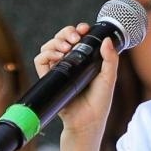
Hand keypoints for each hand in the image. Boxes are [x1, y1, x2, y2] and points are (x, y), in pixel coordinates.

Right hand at [33, 23, 118, 138]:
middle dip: (67, 32)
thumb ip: (110, 59)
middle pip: (61, 38)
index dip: (78, 30)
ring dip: (56, 41)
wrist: (87, 122)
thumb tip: (107, 40)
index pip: (77, 38)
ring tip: (67, 48)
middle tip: (76, 37)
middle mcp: (70, 63)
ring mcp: (58, 70)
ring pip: (49, 46)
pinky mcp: (49, 79)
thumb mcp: (109, 78)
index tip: (84, 28)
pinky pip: (40, 60)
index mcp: (84, 60)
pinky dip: (46, 54)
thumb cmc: (99, 103)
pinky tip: (58, 56)